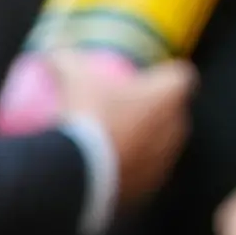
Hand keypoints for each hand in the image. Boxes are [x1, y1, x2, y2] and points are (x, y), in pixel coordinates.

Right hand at [50, 50, 191, 211]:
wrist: (79, 173)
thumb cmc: (87, 115)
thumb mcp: (73, 77)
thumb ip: (66, 57)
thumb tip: (53, 45)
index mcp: (169, 96)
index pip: (182, 76)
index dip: (165, 75)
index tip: (144, 77)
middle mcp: (176, 128)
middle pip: (174, 112)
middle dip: (155, 110)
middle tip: (124, 108)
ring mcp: (164, 161)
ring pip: (162, 145)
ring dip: (145, 141)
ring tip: (114, 141)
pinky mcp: (149, 189)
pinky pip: (144, 174)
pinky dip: (131, 170)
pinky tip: (107, 169)